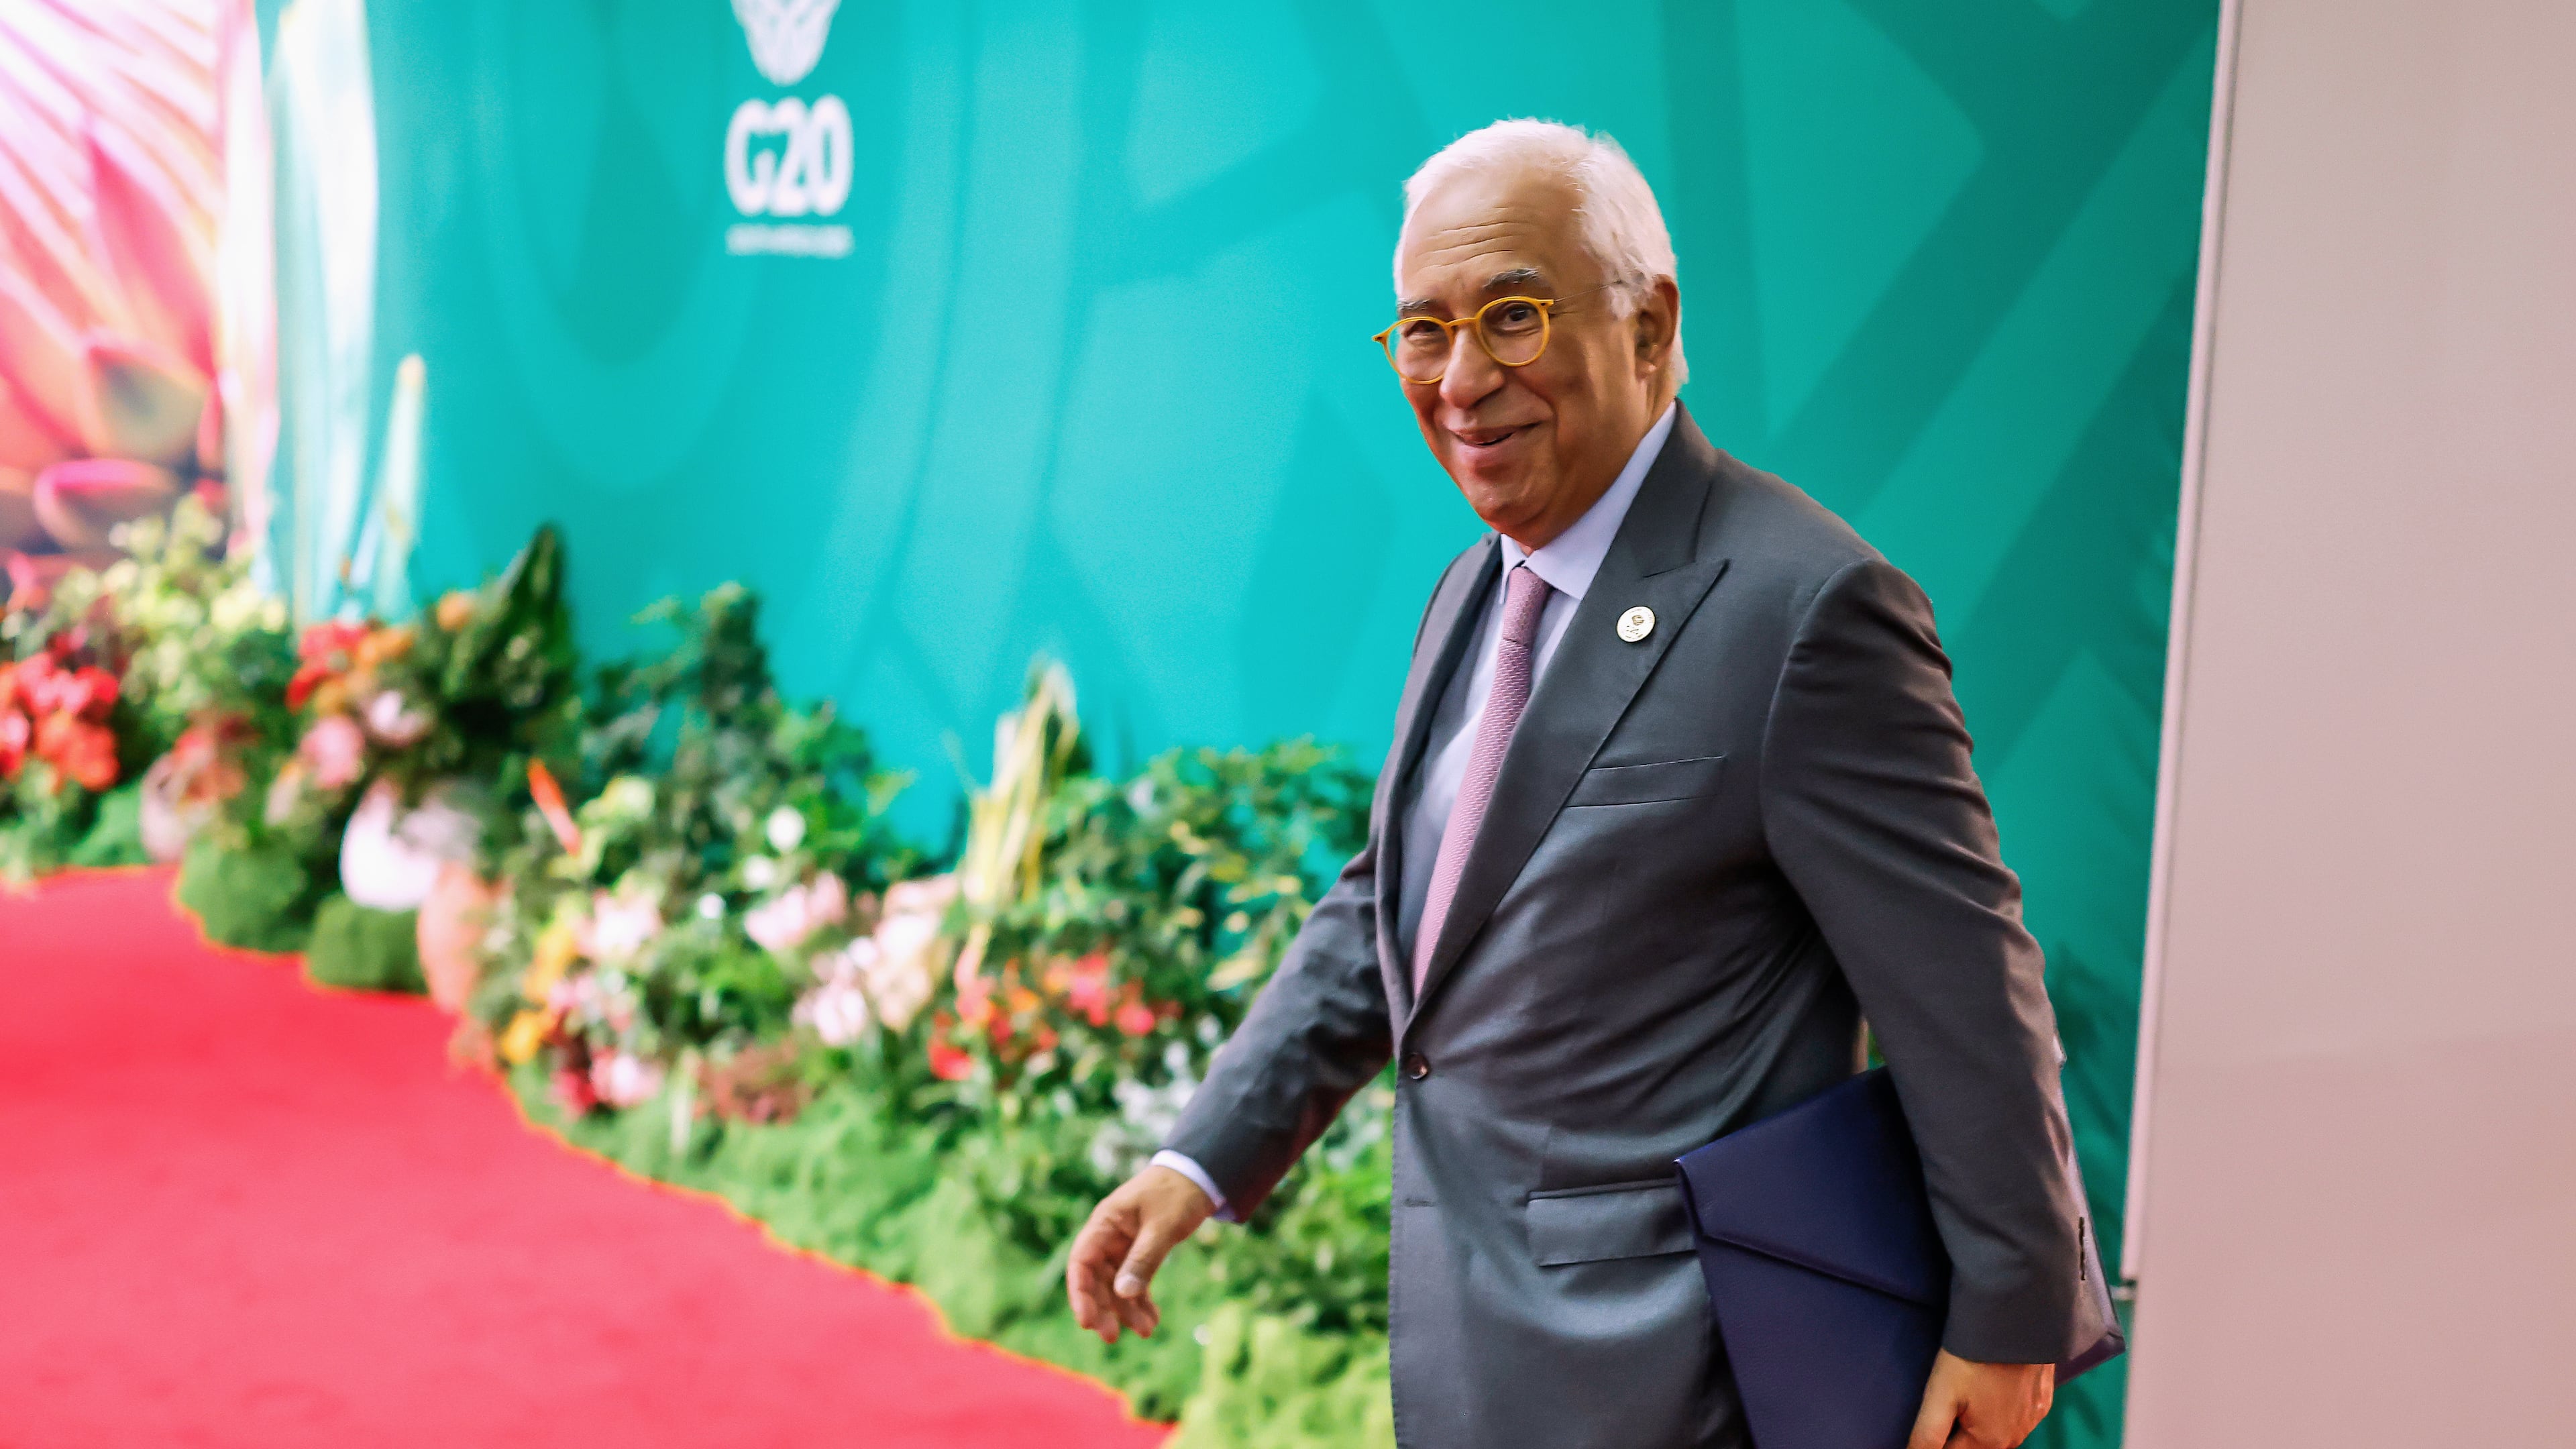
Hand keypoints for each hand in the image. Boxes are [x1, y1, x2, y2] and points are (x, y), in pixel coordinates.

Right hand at [1066, 1163, 1215, 1343]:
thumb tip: (1123, 1294)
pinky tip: (1152, 1320)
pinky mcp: (1138, 1254)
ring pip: (1115, 1286)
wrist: (1198, 1177)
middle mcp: (1108, 1237)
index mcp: (1105, 1223)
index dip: (1080, 1293)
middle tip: (1112, 1336)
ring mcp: (1122, 1247)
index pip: (1081, 1262)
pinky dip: (1141, 1302)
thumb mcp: (1162, 1227)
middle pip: (1095, 1279)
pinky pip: (1134, 1283)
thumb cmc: (1177, 1194)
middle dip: (1103, 1309)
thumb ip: (1143, 1259)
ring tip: (1145, 1331)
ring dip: (1126, 1310)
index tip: (1087, 1321)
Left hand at [1908, 1350, 2053, 1448]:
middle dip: (1959, 1430)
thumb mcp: (1940, 1395)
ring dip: (1981, 1420)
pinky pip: (2018, 1414)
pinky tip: (1992, 1388)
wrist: (2016, 1320)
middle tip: (1949, 1399)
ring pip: (1998, 1430)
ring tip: (1969, 1391)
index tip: (1939, 1410)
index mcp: (1990, 1441)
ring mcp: (2033, 1418)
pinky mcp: (2043, 1399)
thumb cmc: (1973, 1358)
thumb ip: (1927, 1433)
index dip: (1937, 1440)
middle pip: (1977, 1443)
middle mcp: (2015, 1437)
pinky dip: (2003, 1408)